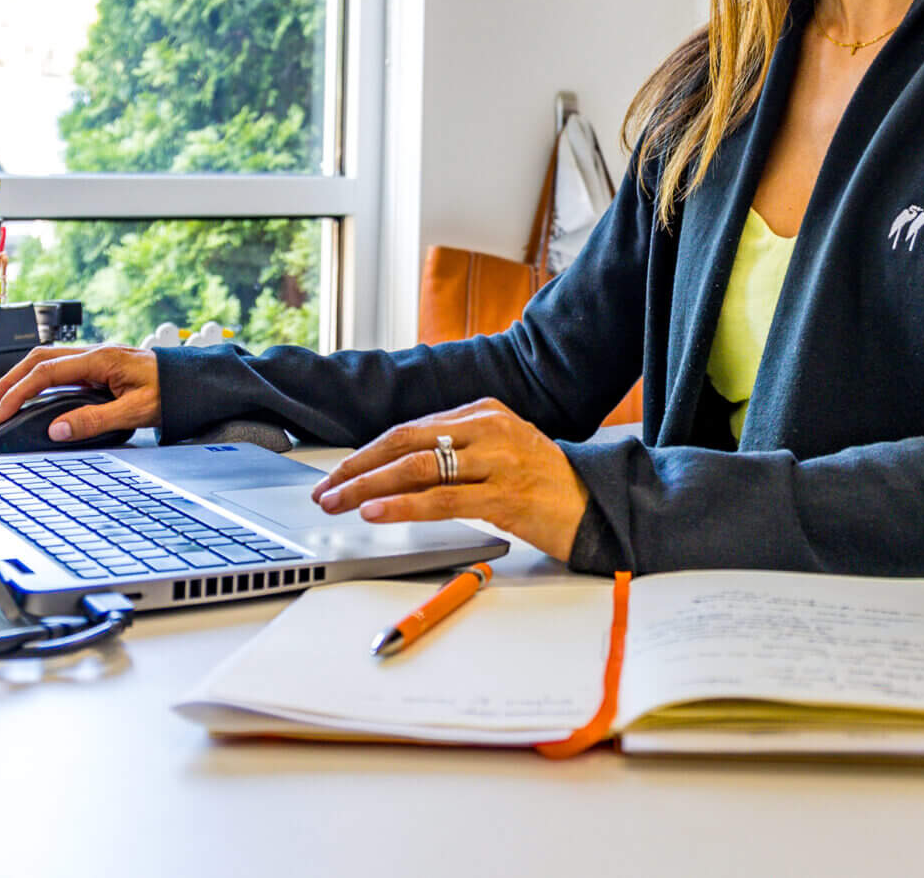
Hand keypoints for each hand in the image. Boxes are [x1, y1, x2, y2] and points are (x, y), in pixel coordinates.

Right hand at [0, 344, 160, 441]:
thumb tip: (57, 430)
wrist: (192, 380)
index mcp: (100, 359)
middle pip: (38, 360)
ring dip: (21, 379)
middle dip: (9, 382)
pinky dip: (37, 381)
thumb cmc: (170, 391)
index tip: (0, 413)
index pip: (45, 372)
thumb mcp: (135, 411)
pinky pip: (59, 369)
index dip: (17, 392)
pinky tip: (31, 397)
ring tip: (3, 403)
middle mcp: (94, 354)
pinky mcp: (98, 367)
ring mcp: (95, 359)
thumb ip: (95, 420)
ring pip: (46, 361)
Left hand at [311, 398, 588, 560]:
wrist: (597, 506)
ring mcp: (499, 460)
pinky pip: (442, 500)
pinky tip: (376, 511)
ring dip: (369, 487)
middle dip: (358, 467)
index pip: (411, 428)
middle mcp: (489, 428)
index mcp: (484, 412)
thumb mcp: (501, 450)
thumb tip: (397, 467)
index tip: (339, 473)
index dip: (368, 452)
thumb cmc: (545, 484)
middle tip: (326, 489)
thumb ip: (457, 449)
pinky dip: (402, 506)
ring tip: (338, 502)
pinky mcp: (506, 495)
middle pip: (406, 442)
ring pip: (418, 468)